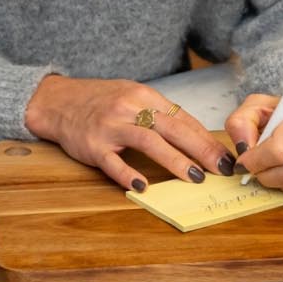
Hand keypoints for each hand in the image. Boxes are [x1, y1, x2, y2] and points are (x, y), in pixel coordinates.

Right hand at [25, 74, 234, 191]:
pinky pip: (113, 162)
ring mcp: (110, 127)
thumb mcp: (131, 96)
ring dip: (174, 161)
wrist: (58, 101)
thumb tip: (194, 136)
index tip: (225, 155)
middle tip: (220, 168)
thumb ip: (159, 114)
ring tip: (194, 177)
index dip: (206, 138)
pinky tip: (144, 186)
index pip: (182, 118)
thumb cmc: (99, 101)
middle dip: (201, 150)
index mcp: (143, 96)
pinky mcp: (93, 145)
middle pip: (172, 129)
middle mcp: (129, 108)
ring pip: (148, 142)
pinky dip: (128, 174)